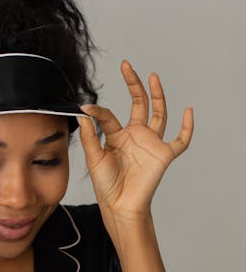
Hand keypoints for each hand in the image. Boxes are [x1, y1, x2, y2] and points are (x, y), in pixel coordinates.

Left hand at [77, 59, 192, 221]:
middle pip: (139, 104)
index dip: (98, 111)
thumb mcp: (94, 159)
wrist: (120, 205)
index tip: (86, 107)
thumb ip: (90, 137)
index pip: (110, 115)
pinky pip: (180, 140)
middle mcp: (136, 136)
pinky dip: (187, 127)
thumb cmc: (106, 185)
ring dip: (157, 95)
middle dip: (134, 85)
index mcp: (118, 136)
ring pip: (159, 114)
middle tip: (126, 66)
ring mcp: (151, 143)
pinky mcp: (164, 155)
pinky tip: (188, 111)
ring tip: (151, 76)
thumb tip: (83, 113)